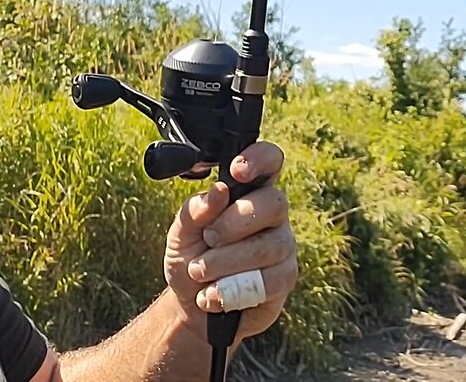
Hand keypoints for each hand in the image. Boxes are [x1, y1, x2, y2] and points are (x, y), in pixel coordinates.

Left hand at [163, 141, 298, 345]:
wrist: (193, 307)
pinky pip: (268, 281)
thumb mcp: (180, 234)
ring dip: (225, 263)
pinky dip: (231, 291)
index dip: (260, 158)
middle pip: (274, 203)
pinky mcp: (285, 279)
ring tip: (200, 274)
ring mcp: (283, 247)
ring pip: (267, 247)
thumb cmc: (192, 260)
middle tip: (208, 239)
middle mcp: (273, 215)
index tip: (237, 170)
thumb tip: (217, 191)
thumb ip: (194, 211)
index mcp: (249, 192)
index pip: (270, 161)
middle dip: (233, 223)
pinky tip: (214, 296)